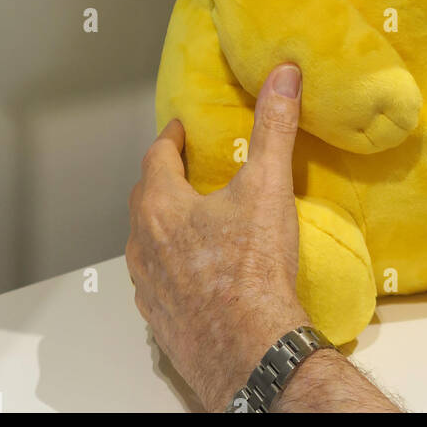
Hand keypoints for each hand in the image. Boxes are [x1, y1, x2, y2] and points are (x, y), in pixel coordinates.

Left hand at [127, 63, 307, 411]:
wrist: (249, 349)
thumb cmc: (252, 269)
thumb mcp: (268, 185)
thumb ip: (275, 126)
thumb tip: (283, 76)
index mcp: (161, 207)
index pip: (155, 158)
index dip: (170, 139)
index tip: (180, 131)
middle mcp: (144, 245)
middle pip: (144, 200)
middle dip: (163, 180)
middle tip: (184, 169)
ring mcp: (148, 286)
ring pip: (146, 244)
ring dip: (163, 227)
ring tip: (191, 221)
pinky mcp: (160, 320)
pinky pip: (158, 284)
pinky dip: (171, 269)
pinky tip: (194, 273)